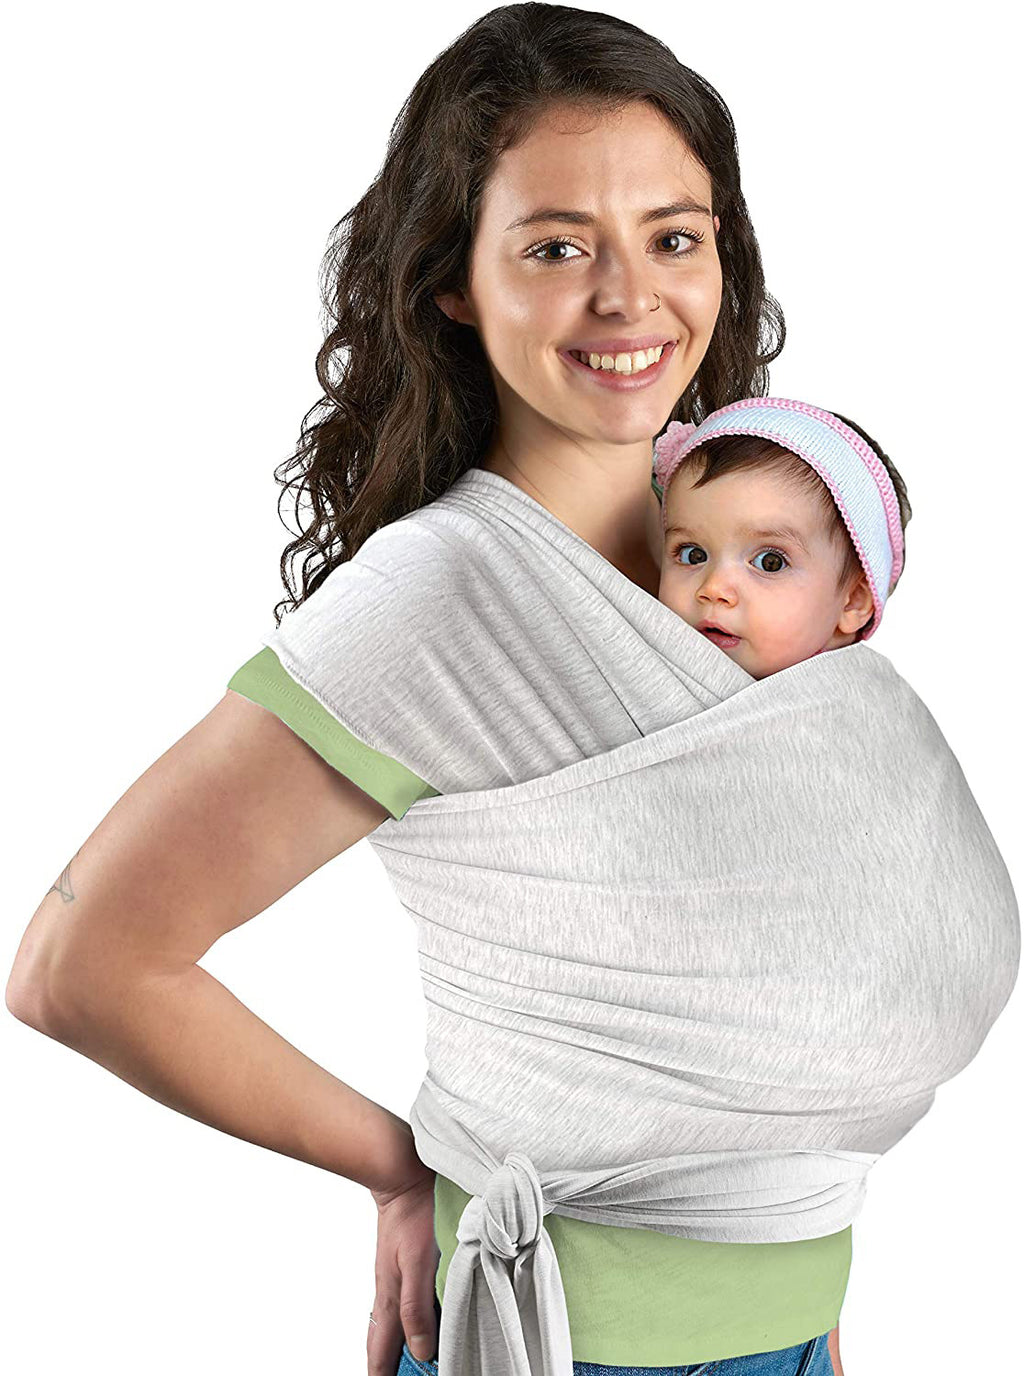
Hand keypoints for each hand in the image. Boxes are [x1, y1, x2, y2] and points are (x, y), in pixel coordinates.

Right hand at [367, 1160, 440, 1375]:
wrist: (403, 1176)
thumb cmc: (413, 1214)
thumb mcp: (419, 1262)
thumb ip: (418, 1306)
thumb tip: (420, 1350)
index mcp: (391, 1299)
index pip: (380, 1353)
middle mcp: (389, 1293)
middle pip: (383, 1344)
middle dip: (388, 1368)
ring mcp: (393, 1279)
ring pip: (392, 1325)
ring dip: (399, 1348)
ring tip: (412, 1365)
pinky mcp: (402, 1265)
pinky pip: (402, 1304)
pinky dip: (408, 1323)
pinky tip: (421, 1321)